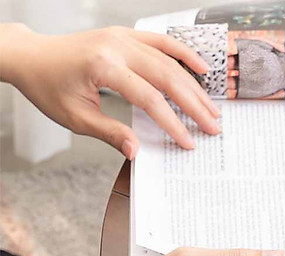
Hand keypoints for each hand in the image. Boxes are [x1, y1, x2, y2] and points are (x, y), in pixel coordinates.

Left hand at [0, 23, 220, 157]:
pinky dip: (183, 53)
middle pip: (167, 77)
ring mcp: (121, 37)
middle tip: (213, 127)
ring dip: (194, 86)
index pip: (149, 98)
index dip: (172, 123)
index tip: (188, 142)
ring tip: (212, 108)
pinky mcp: (124, 34)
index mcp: (102, 67)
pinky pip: (161, 41)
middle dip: (194, 105)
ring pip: (169, 61)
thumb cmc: (49, 86)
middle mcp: (115, 46)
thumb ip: (110, 133)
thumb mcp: (76, 118)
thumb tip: (137, 151)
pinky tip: (202, 68)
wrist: (31, 56)